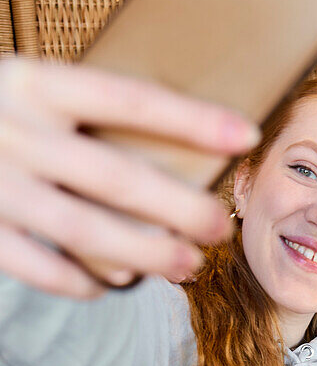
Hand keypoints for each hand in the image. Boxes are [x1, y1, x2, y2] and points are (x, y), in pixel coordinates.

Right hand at [0, 56, 258, 296]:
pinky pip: (40, 267)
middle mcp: (15, 130)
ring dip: (145, 253)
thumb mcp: (25, 89)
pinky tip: (113, 284)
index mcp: (33, 82)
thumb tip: (169, 151)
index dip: (190, 120)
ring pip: (85, 230)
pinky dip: (82, 281)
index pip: (128, 100)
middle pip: (116, 177)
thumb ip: (79, 111)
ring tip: (188, 267)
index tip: (245, 134)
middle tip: (220, 227)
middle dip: (179, 208)